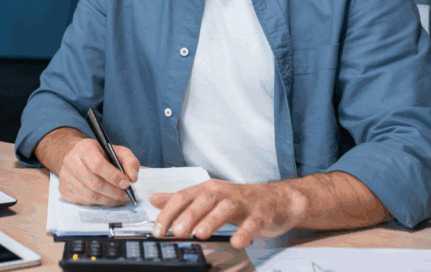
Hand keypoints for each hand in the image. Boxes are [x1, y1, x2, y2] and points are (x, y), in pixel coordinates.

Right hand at [58, 138, 140, 206]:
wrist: (78, 158)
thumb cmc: (100, 155)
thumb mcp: (117, 151)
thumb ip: (129, 161)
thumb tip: (133, 177)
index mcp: (84, 148)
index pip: (98, 164)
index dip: (114, 176)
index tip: (127, 183)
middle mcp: (71, 161)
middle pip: (94, 183)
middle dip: (114, 192)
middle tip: (126, 195)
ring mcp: (66, 177)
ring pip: (90, 195)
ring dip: (108, 200)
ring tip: (119, 199)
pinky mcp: (65, 190)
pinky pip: (84, 202)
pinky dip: (99, 203)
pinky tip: (107, 199)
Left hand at [150, 179, 308, 248]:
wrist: (275, 200)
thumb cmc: (238, 200)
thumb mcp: (207, 198)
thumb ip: (181, 200)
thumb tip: (154, 200)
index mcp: (207, 189)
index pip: (183, 197)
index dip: (168, 213)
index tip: (157, 231)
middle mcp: (223, 192)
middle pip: (203, 199)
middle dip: (188, 215)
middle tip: (177, 232)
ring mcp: (243, 202)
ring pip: (225, 207)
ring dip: (212, 219)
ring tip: (200, 234)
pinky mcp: (260, 213)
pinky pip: (252, 222)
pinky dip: (244, 231)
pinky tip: (236, 242)